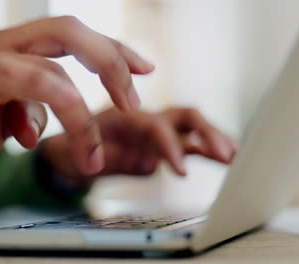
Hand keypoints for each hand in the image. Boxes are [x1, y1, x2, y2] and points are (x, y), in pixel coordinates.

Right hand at [0, 16, 153, 179]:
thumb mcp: (1, 119)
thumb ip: (29, 112)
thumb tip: (45, 125)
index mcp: (14, 51)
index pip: (73, 36)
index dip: (111, 48)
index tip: (141, 69)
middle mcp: (4, 46)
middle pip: (71, 31)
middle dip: (112, 62)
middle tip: (134, 98)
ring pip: (55, 66)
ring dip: (84, 116)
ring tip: (92, 155)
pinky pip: (26, 83)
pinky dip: (51, 113)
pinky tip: (37, 142)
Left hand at [41, 107, 237, 185]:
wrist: (65, 151)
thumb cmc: (69, 149)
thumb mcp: (78, 155)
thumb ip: (110, 157)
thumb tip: (146, 164)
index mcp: (122, 116)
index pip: (156, 125)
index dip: (171, 146)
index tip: (181, 170)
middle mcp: (142, 118)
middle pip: (183, 116)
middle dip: (206, 132)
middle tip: (225, 153)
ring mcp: (153, 130)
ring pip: (191, 128)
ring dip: (213, 139)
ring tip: (234, 155)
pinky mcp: (158, 143)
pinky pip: (187, 142)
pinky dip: (206, 148)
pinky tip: (224, 156)